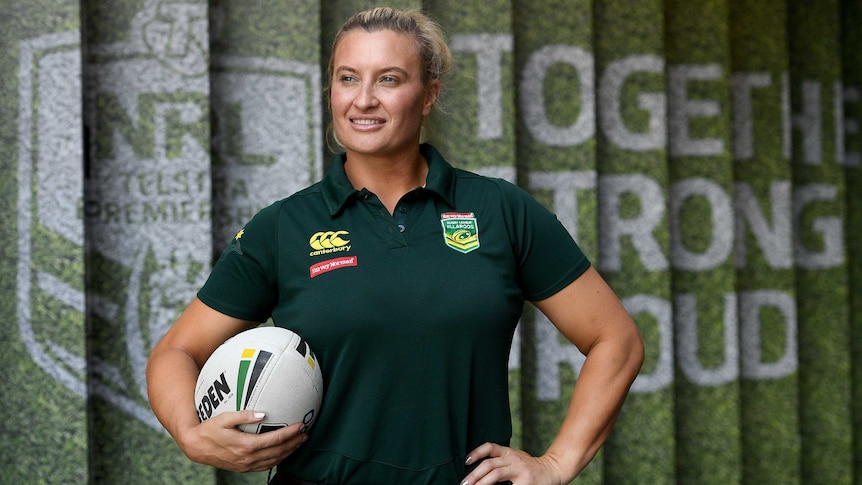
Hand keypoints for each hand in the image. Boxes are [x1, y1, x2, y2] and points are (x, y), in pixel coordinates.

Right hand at [177, 410, 307, 472]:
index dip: (290, 433)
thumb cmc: (209, 429)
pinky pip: (266, 466)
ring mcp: (246, 465)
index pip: (275, 440)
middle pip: (278, 452)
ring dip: (289, 452)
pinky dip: (278, 459)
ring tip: (299, 442)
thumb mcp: (224, 418)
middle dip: (294, 443)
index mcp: (246, 445)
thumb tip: (262, 413)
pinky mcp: (244, 468)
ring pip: (274, 461)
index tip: (301, 425)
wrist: (196, 447)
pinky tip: (283, 452)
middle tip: (305, 433)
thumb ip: (244, 415)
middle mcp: (248, 458)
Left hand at [461, 442, 566, 484]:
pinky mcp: (524, 482)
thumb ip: (501, 461)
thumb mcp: (516, 458)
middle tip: (464, 483)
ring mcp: (519, 471)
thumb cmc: (530, 468)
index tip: (466, 461)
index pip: (490, 448)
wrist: (553, 471)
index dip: (476, 453)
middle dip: (474, 475)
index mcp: (509, 452)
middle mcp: (514, 459)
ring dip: (481, 483)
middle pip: (489, 464)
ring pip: (495, 475)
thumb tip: (478, 472)